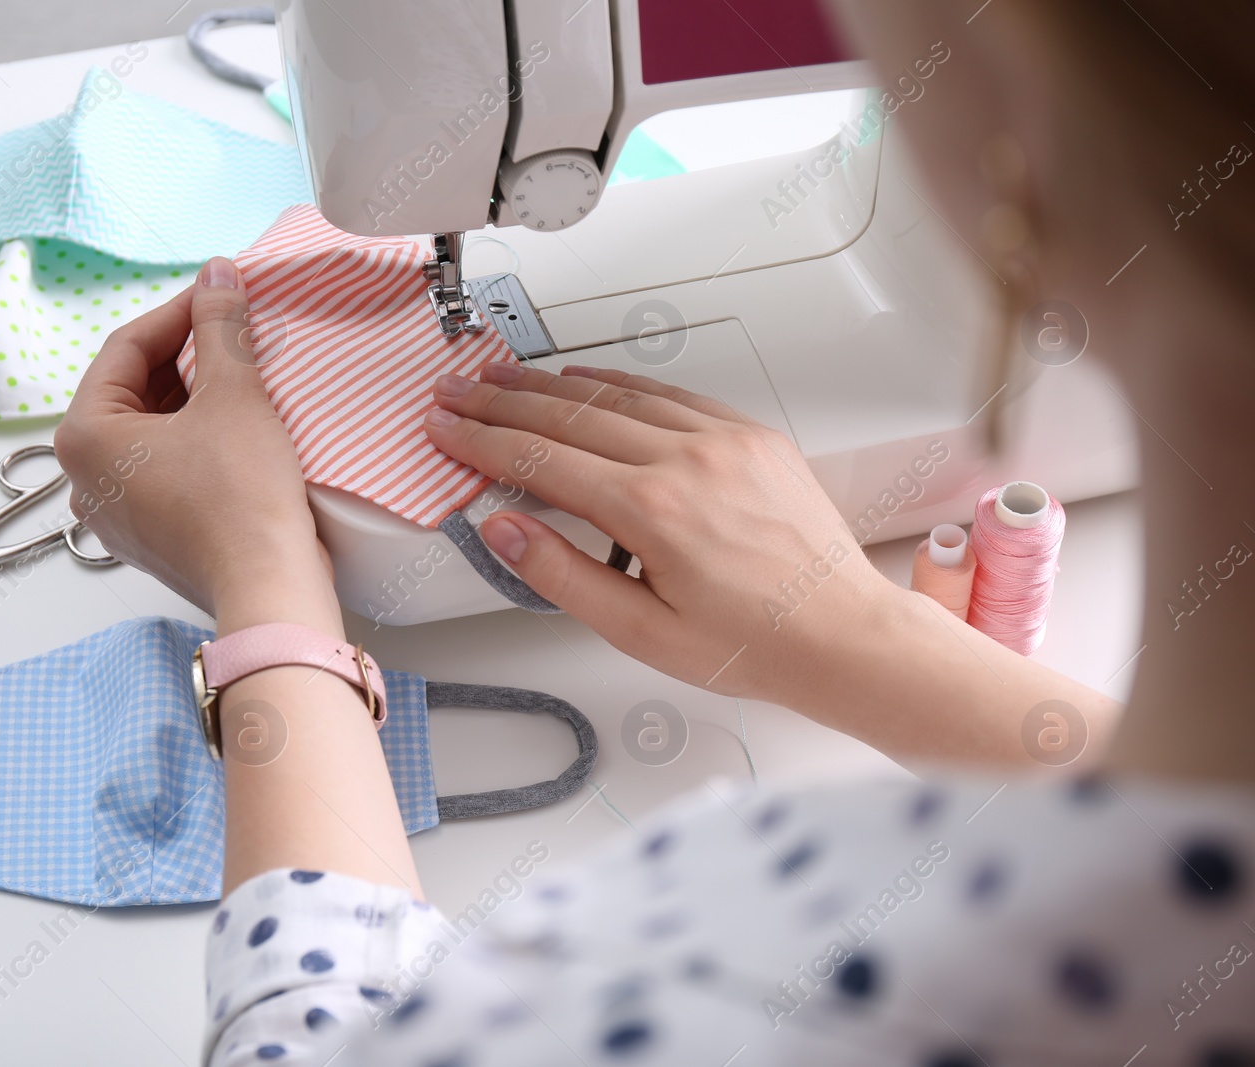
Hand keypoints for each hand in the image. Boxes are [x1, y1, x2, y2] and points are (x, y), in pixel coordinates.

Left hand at [53, 258, 341, 636]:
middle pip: (132, 390)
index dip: (179, 312)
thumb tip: (218, 275)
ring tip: (240, 373)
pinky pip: (161, 470)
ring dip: (191, 398)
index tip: (220, 292)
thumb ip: (221, 326)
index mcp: (83, 436)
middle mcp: (84, 478)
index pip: (127, 348)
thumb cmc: (241, 494)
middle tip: (233, 329)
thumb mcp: (234, 395)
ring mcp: (114, 515)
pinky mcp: (148, 538)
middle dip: (184, 356)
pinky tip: (234, 426)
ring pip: (148, 432)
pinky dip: (192, 441)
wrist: (268, 586)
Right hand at [422, 362, 902, 707]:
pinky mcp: (751, 435)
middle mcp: (688, 460)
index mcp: (653, 510)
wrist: (843, 635)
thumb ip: (563, 575)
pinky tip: (589, 379)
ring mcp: (724, 440)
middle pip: (570, 415)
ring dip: (553, 383)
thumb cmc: (753, 644)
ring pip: (618, 394)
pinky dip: (620, 383)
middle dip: (503, 401)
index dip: (482, 440)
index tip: (447, 427)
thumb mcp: (639, 632)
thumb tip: (506, 528)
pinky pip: (671, 393)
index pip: (542, 459)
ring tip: (506, 377)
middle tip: (459, 391)